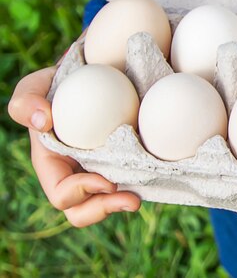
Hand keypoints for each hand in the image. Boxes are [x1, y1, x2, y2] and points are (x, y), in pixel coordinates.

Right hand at [8, 66, 140, 226]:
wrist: (100, 75)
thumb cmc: (63, 82)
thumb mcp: (37, 85)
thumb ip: (27, 99)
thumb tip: (42, 121)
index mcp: (52, 165)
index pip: (62, 195)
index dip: (82, 193)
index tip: (107, 181)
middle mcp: (77, 174)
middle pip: (83, 211)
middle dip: (105, 210)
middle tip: (132, 201)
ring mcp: (103, 171)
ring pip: (110, 203)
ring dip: (124, 204)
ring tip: (140, 197)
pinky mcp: (127, 164)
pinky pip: (135, 183)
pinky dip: (145, 183)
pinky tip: (158, 176)